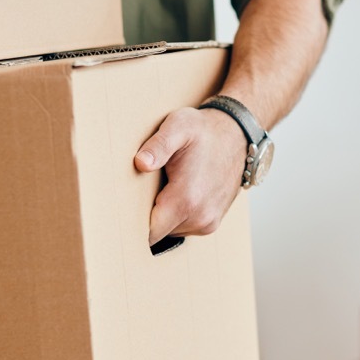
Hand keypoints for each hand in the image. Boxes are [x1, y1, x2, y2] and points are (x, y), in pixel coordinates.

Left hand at [135, 107, 248, 244]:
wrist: (236, 136)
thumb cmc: (204, 131)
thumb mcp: (179, 126)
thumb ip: (158, 145)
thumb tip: (141, 162)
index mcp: (187, 199)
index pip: (149, 232)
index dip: (132, 223)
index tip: (122, 209)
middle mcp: (200, 217)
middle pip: (157, 233)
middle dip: (145, 216)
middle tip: (141, 191)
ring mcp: (207, 223)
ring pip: (170, 231)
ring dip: (162, 216)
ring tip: (163, 188)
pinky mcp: (211, 224)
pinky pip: (183, 227)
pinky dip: (175, 216)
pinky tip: (175, 193)